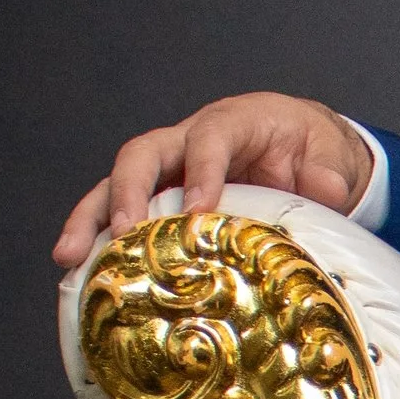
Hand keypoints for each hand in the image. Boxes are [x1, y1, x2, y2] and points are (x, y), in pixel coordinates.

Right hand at [54, 93, 375, 271]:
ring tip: (69, 258)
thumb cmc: (310, 150)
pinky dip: (98, 242)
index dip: (201, 171)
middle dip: (126, 191)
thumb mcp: (331, 158)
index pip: (210, 139)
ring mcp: (168, 171)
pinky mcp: (158, 199)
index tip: (197, 211)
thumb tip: (325, 189)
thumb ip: (329, 174)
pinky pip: (120, 215)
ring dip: (90, 220)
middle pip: (144, 155)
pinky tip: (81, 275)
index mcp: (232, 123)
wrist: (302, 149)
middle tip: (121, 232)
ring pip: (116, 184)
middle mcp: (188, 141)